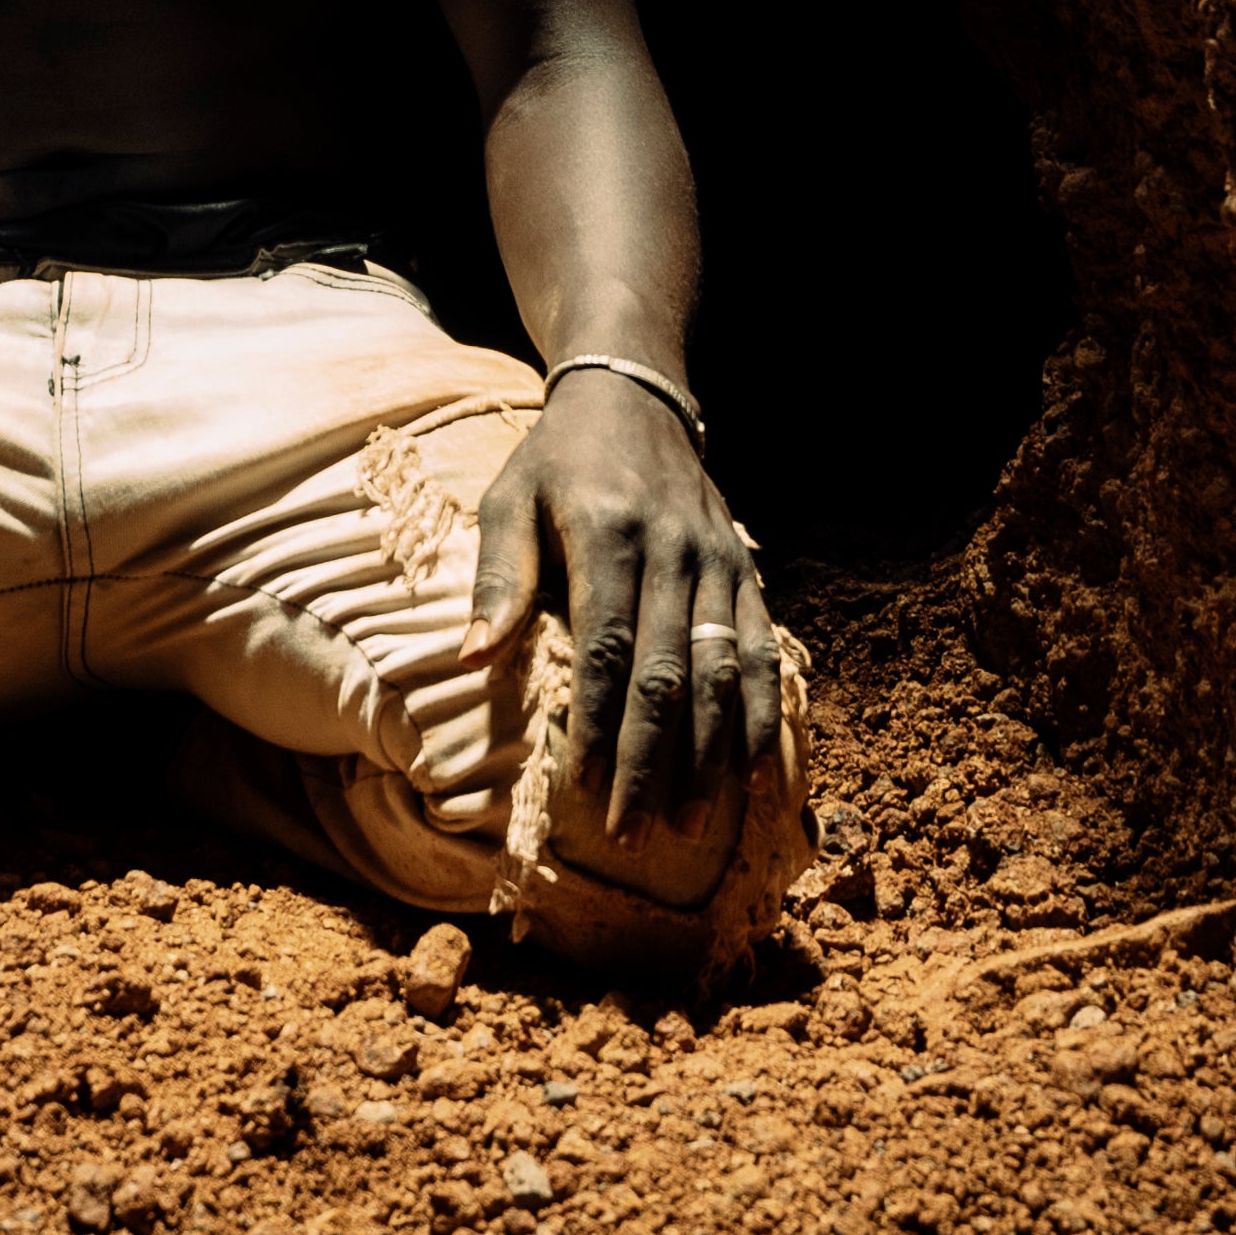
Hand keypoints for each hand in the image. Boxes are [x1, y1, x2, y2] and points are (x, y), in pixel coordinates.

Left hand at [461, 371, 778, 828]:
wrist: (635, 397)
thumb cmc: (556, 460)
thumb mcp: (510, 499)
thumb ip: (498, 578)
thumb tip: (472, 658)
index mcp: (610, 534)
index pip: (607, 646)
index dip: (598, 721)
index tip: (583, 788)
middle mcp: (675, 553)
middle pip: (667, 675)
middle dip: (650, 762)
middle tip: (631, 837)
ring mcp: (720, 565)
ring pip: (722, 675)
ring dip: (709, 758)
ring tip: (688, 828)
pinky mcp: (747, 574)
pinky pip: (764, 656)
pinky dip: (763, 720)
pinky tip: (760, 779)